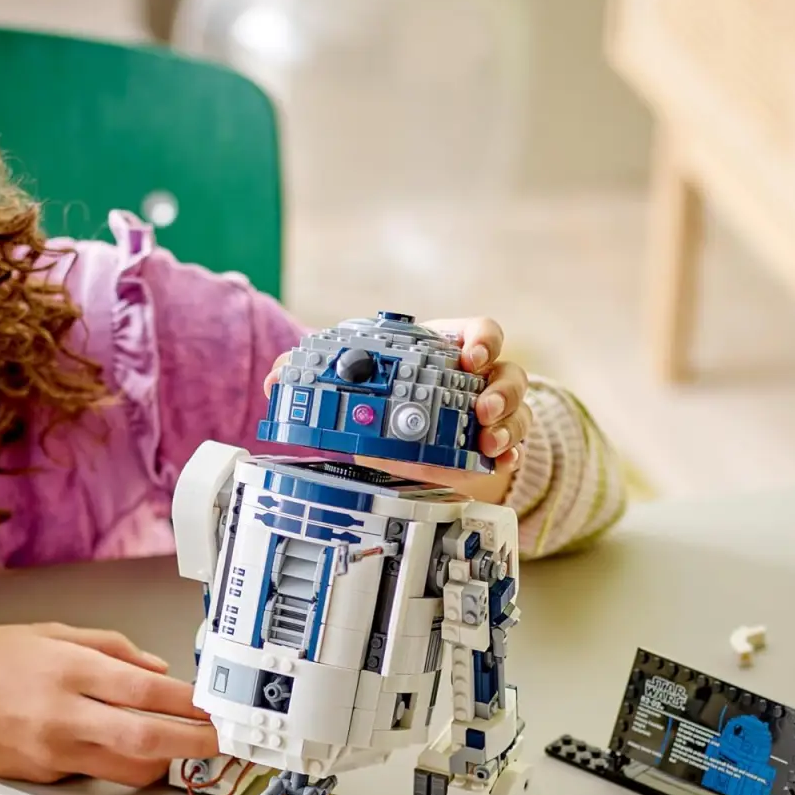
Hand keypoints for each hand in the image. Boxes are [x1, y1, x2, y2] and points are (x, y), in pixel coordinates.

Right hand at [0, 624, 217, 787]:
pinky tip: (128, 742)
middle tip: (225, 740)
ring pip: (130, 768)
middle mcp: (63, 717)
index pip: (147, 692)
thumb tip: (156, 671)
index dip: (192, 702)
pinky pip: (98, 770)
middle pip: (148, 740)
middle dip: (196, 743)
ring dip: (165, 759)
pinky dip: (123, 759)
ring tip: (185, 743)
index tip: (218, 705)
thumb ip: (110, 649)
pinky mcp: (46, 777)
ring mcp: (53, 754)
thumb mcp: (49, 632)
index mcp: (66, 671)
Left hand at [262, 317, 529, 500]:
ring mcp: (490, 414)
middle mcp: (478, 380)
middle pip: (508, 372)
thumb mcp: (361, 384)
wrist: (409, 442)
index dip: (482, 340)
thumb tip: (277, 378)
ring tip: (488, 441)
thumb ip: (318, 375)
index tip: (470, 356)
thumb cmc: (389, 399)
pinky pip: (515, 448)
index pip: (482, 332)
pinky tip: (500, 461)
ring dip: (507, 425)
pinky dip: (510, 454)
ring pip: (517, 411)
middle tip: (482, 408)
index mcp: (449, 351)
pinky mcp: (493, 447)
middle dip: (500, 390)